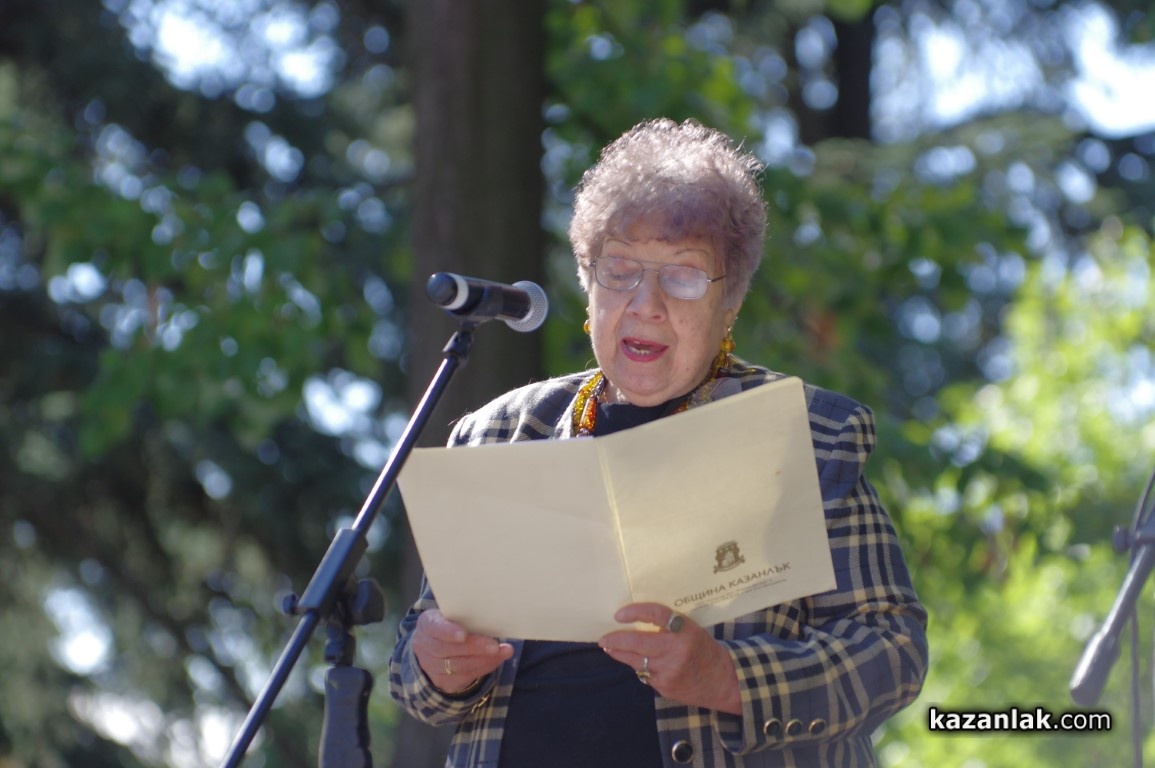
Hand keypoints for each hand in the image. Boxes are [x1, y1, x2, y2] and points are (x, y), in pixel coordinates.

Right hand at [412, 609, 513, 693]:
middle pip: (448, 650)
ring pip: (458, 666)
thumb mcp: (451, 615)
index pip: (435, 627)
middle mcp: (424, 646)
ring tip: (503, 652)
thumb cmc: (449, 625)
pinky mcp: (443, 681)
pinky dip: (484, 668)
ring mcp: (431, 667)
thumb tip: (491, 616)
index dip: (448, 632)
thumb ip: (465, 616)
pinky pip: (465, 677)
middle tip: (495, 645)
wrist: (433, 647)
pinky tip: (496, 660)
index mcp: (426, 624)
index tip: (463, 635)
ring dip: (483, 659)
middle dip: (474, 648)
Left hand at [599, 603, 740, 714]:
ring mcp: (668, 671)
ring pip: (636, 662)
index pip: (656, 614)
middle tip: (603, 638)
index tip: (619, 614)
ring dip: (620, 654)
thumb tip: (636, 620)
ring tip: (609, 648)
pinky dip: (639, 668)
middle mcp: (675, 651)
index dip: (635, 612)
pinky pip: (645, 675)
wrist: (723, 681)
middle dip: (616, 640)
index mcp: (684, 631)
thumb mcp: (691, 630)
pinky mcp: (664, 687)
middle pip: (637, 643)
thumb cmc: (704, 650)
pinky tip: (636, 663)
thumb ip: (668, 626)